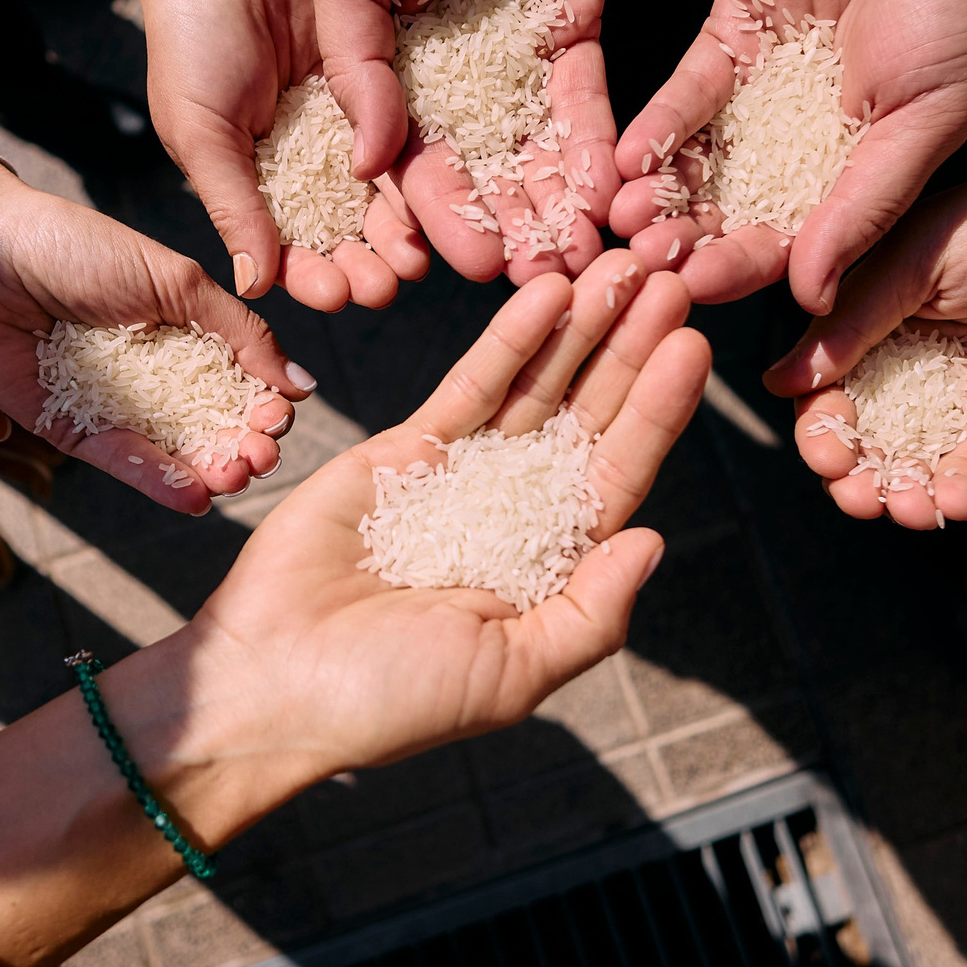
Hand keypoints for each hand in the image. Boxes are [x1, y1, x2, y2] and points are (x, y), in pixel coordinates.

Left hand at [0, 163, 313, 512]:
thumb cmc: (76, 247)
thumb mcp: (174, 281)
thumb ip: (239, 332)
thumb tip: (301, 384)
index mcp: (182, 336)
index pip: (239, 384)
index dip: (264, 407)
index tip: (279, 417)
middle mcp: (151, 378)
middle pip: (212, 427)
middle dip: (245, 446)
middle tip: (261, 455)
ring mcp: (112, 407)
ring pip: (172, 453)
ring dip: (211, 470)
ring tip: (236, 476)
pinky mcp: (68, 430)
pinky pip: (119, 461)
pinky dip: (159, 480)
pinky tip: (196, 494)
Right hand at [131, 0, 428, 311]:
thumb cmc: (190, 43)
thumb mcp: (201, 131)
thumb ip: (232, 204)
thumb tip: (254, 287)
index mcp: (253, 183)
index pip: (287, 248)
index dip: (312, 276)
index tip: (335, 295)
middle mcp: (303, 165)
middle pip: (342, 230)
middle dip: (363, 265)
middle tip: (387, 288)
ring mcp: (342, 127)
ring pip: (377, 193)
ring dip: (397, 230)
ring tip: (417, 259)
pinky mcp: (375, 85)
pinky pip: (403, 133)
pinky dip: (418, 169)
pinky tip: (437, 196)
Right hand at [187, 248, 709, 774]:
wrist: (274, 682)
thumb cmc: (390, 702)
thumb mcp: (511, 674)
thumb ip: (588, 612)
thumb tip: (654, 540)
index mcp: (549, 568)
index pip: (617, 474)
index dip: (658, 411)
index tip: (693, 348)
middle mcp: (515, 514)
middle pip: (588, 417)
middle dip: (631, 349)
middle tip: (673, 275)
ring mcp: (461, 475)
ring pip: (537, 388)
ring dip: (581, 328)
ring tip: (624, 265)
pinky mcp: (403, 450)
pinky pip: (470, 386)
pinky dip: (511, 342)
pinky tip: (549, 294)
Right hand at [305, 0, 615, 285]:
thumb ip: (355, 63)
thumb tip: (365, 163)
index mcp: (384, 70)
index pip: (403, 162)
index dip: (422, 216)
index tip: (435, 268)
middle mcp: (452, 79)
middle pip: (478, 171)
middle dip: (501, 228)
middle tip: (527, 284)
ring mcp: (517, 57)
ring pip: (537, 150)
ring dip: (554, 206)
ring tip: (576, 261)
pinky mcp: (575, 27)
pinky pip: (588, 100)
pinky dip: (598, 147)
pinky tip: (610, 192)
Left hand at [611, 0, 966, 310]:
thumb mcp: (925, 123)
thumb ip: (863, 206)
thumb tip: (812, 298)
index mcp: (852, 178)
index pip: (787, 242)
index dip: (742, 266)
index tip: (699, 287)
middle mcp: (798, 148)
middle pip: (729, 209)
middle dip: (685, 237)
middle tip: (644, 261)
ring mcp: (757, 94)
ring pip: (697, 159)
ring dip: (660, 192)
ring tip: (623, 220)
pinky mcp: (728, 38)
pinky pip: (685, 93)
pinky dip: (659, 125)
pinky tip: (630, 156)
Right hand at [761, 137, 966, 528]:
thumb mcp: (920, 258)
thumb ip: (855, 322)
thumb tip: (780, 382)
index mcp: (876, 312)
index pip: (827, 382)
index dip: (818, 421)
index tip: (822, 446)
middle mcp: (913, 357)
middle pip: (863, 431)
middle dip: (851, 470)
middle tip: (853, 490)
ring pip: (915, 461)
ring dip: (899, 493)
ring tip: (899, 506)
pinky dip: (960, 493)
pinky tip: (952, 504)